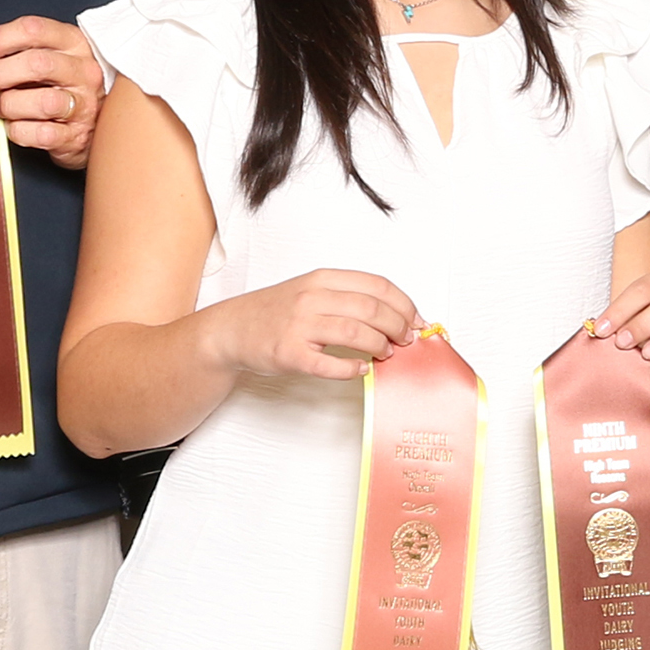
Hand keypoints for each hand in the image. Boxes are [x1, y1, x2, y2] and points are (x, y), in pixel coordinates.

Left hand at [0, 16, 105, 167]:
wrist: (95, 124)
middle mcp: (83, 71)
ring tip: (0, 107)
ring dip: (9, 104)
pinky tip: (15, 126)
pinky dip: (18, 131)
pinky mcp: (76, 136)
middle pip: (36, 63)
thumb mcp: (50, 57)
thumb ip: (19, 51)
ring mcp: (83, 104)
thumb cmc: (62, 87)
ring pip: (41, 101)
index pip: (33, 30)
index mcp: (74, 44)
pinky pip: (40, 133)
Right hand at [203, 269, 421, 382]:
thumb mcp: (312, 291)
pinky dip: (352, 369)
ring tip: (385, 354)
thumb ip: (348, 298)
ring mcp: (299, 325)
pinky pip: (330, 364)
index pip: (378, 285)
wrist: (232, 329)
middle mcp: (312, 297)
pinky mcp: (290, 354)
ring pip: (356, 333)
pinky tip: (360, 370)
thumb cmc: (277, 312)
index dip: (404, 304)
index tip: (416, 320)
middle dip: (398, 326)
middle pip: (372, 309)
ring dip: (380, 346)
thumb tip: (396, 315)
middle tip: (406, 340)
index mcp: (322, 278)